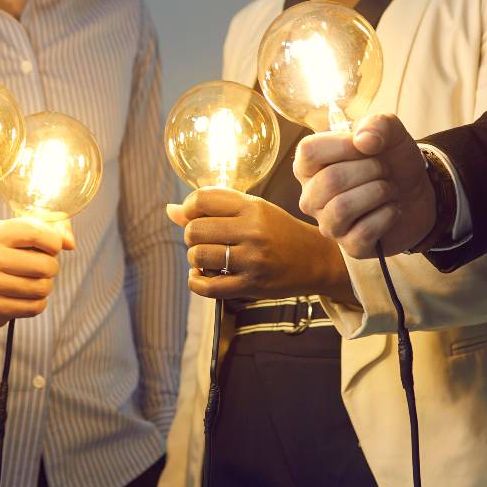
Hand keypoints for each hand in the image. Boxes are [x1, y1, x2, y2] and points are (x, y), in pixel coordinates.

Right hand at [0, 217, 74, 328]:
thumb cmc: (0, 254)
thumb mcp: (17, 233)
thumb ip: (50, 228)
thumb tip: (70, 243)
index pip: (36, 232)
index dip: (54, 241)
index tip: (52, 246)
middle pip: (45, 265)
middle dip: (51, 266)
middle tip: (41, 267)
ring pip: (43, 287)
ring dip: (45, 285)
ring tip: (33, 281)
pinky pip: (35, 307)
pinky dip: (38, 302)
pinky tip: (26, 295)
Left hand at [167, 187, 352, 301]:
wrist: (316, 259)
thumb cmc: (278, 231)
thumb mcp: (252, 211)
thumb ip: (213, 208)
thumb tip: (171, 210)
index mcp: (252, 207)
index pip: (202, 199)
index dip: (188, 207)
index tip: (193, 215)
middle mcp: (252, 230)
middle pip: (194, 229)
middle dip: (191, 236)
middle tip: (205, 240)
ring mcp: (252, 259)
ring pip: (198, 256)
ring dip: (195, 259)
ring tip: (208, 259)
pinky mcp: (252, 285)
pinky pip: (208, 287)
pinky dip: (196, 282)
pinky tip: (200, 276)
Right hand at [294, 113, 435, 257]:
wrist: (419, 194)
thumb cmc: (393, 162)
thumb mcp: (391, 133)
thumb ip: (378, 124)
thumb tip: (364, 141)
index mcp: (310, 167)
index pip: (309, 151)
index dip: (343, 145)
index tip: (367, 145)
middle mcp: (312, 197)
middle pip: (330, 180)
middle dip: (370, 169)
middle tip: (385, 170)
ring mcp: (329, 224)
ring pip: (342, 208)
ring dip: (379, 192)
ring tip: (388, 189)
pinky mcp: (350, 247)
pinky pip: (363, 231)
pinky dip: (388, 215)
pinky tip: (392, 209)